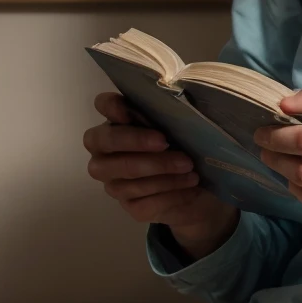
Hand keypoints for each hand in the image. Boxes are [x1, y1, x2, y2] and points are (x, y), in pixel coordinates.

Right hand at [84, 92, 238, 256]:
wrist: (198, 188)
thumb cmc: (185, 146)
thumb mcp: (182, 126)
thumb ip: (170, 111)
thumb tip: (175, 95)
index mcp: (118, 124)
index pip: (103, 105)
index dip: (111, 106)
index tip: (129, 111)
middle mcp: (106, 153)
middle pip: (105, 143)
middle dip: (136, 142)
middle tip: (166, 142)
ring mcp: (114, 183)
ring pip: (127, 178)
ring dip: (161, 172)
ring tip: (190, 169)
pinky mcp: (131, 207)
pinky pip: (144, 202)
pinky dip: (170, 193)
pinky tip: (189, 187)